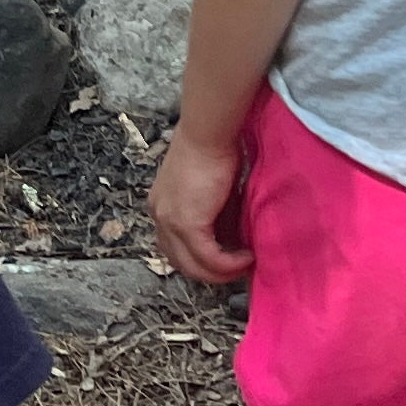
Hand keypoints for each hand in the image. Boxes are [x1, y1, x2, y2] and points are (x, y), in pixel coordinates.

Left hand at [148, 126, 252, 286]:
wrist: (209, 132)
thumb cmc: (213, 146)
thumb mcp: (210, 187)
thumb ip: (215, 212)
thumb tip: (232, 235)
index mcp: (162, 204)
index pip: (174, 245)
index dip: (199, 258)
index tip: (225, 259)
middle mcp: (159, 214)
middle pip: (179, 261)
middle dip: (208, 272)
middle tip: (235, 271)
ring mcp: (169, 220)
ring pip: (192, 266)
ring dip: (219, 273)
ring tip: (243, 267)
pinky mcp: (187, 223)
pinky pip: (209, 257)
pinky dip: (228, 264)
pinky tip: (246, 258)